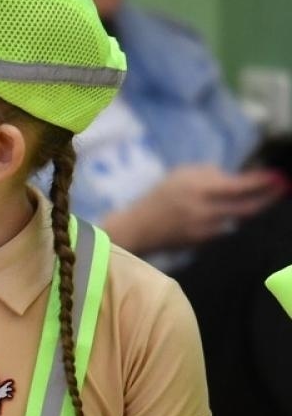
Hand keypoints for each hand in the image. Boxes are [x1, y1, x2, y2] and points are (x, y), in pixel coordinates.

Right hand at [112, 165, 282, 250]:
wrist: (138, 228)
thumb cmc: (158, 196)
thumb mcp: (180, 174)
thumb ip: (208, 173)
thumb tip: (235, 177)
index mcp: (198, 190)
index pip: (238, 186)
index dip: (261, 182)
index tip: (277, 176)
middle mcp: (205, 211)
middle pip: (247, 207)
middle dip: (268, 198)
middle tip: (282, 189)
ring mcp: (205, 229)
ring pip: (238, 218)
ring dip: (250, 208)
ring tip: (261, 198)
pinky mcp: (203, 242)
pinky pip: (225, 227)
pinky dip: (231, 219)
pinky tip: (228, 212)